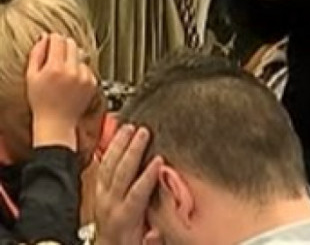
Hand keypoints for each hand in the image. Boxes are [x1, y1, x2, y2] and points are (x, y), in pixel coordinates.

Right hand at [27, 33, 97, 148]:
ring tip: (63, 75)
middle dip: (63, 46)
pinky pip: (87, 67)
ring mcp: (85, 76)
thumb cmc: (41, 102)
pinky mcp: (93, 82)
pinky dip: (80, 71)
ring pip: (80, 55)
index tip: (50, 42)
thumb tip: (44, 38)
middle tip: (56, 57)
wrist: (57, 122)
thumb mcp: (31, 77)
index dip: (53, 39)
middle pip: (72, 43)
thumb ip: (36, 54)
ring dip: (72, 60)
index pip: (59, 40)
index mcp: (56, 68)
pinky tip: (72, 82)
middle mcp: (73, 70)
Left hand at [95, 124, 161, 244]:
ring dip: (120, 145)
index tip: (159, 159)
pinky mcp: (98, 188)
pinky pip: (102, 164)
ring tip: (130, 127)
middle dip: (133, 151)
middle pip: (121, 173)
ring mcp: (102, 194)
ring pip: (109, 165)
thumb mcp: (141, 244)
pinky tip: (117, 134)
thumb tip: (155, 233)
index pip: (136, 194)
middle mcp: (110, 203)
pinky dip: (110, 148)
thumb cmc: (129, 242)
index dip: (147, 176)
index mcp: (124, 218)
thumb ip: (151, 239)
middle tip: (144, 132)